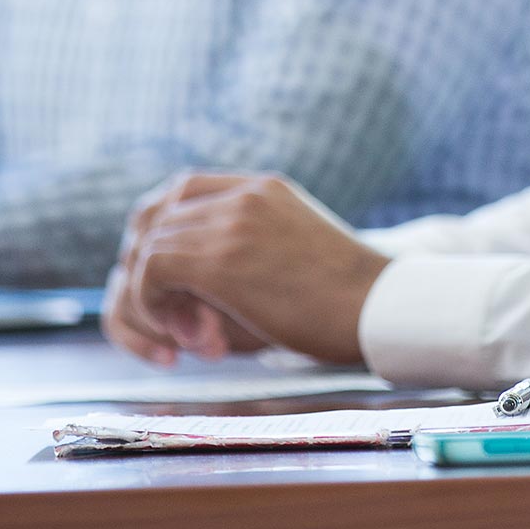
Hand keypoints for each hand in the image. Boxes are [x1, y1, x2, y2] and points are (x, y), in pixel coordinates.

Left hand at [104, 172, 387, 368]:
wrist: (381, 310)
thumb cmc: (344, 300)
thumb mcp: (288, 254)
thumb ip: (239, 251)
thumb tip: (183, 290)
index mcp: (261, 189)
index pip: (180, 191)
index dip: (161, 235)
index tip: (171, 281)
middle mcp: (243, 194)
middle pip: (152, 219)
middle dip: (148, 272)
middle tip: (172, 317)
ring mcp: (232, 221)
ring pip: (148, 247)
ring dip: (152, 298)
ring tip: (188, 337)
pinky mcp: (222, 260)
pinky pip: (151, 271)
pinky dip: (154, 307)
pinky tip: (191, 339)